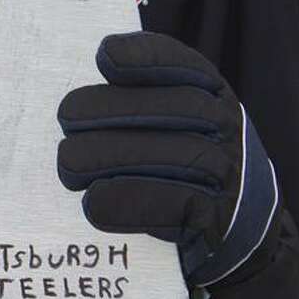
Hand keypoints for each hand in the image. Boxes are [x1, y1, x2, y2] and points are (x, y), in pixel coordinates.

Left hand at [57, 32, 298, 298]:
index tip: (104, 56)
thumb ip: (137, 101)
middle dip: (111, 109)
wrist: (234, 242)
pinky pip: (171, 206)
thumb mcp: (173, 125)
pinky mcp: (215, 222)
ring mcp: (227, 176)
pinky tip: (92, 203)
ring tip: (68, 165)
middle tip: (65, 119)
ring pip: (171, 155)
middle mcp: (226, 129)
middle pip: (173, 109)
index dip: (144, 58)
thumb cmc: (182, 170)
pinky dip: (126, 202)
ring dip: (109, 157)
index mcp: (212, 94)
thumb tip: (74, 99)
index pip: (183, 66)